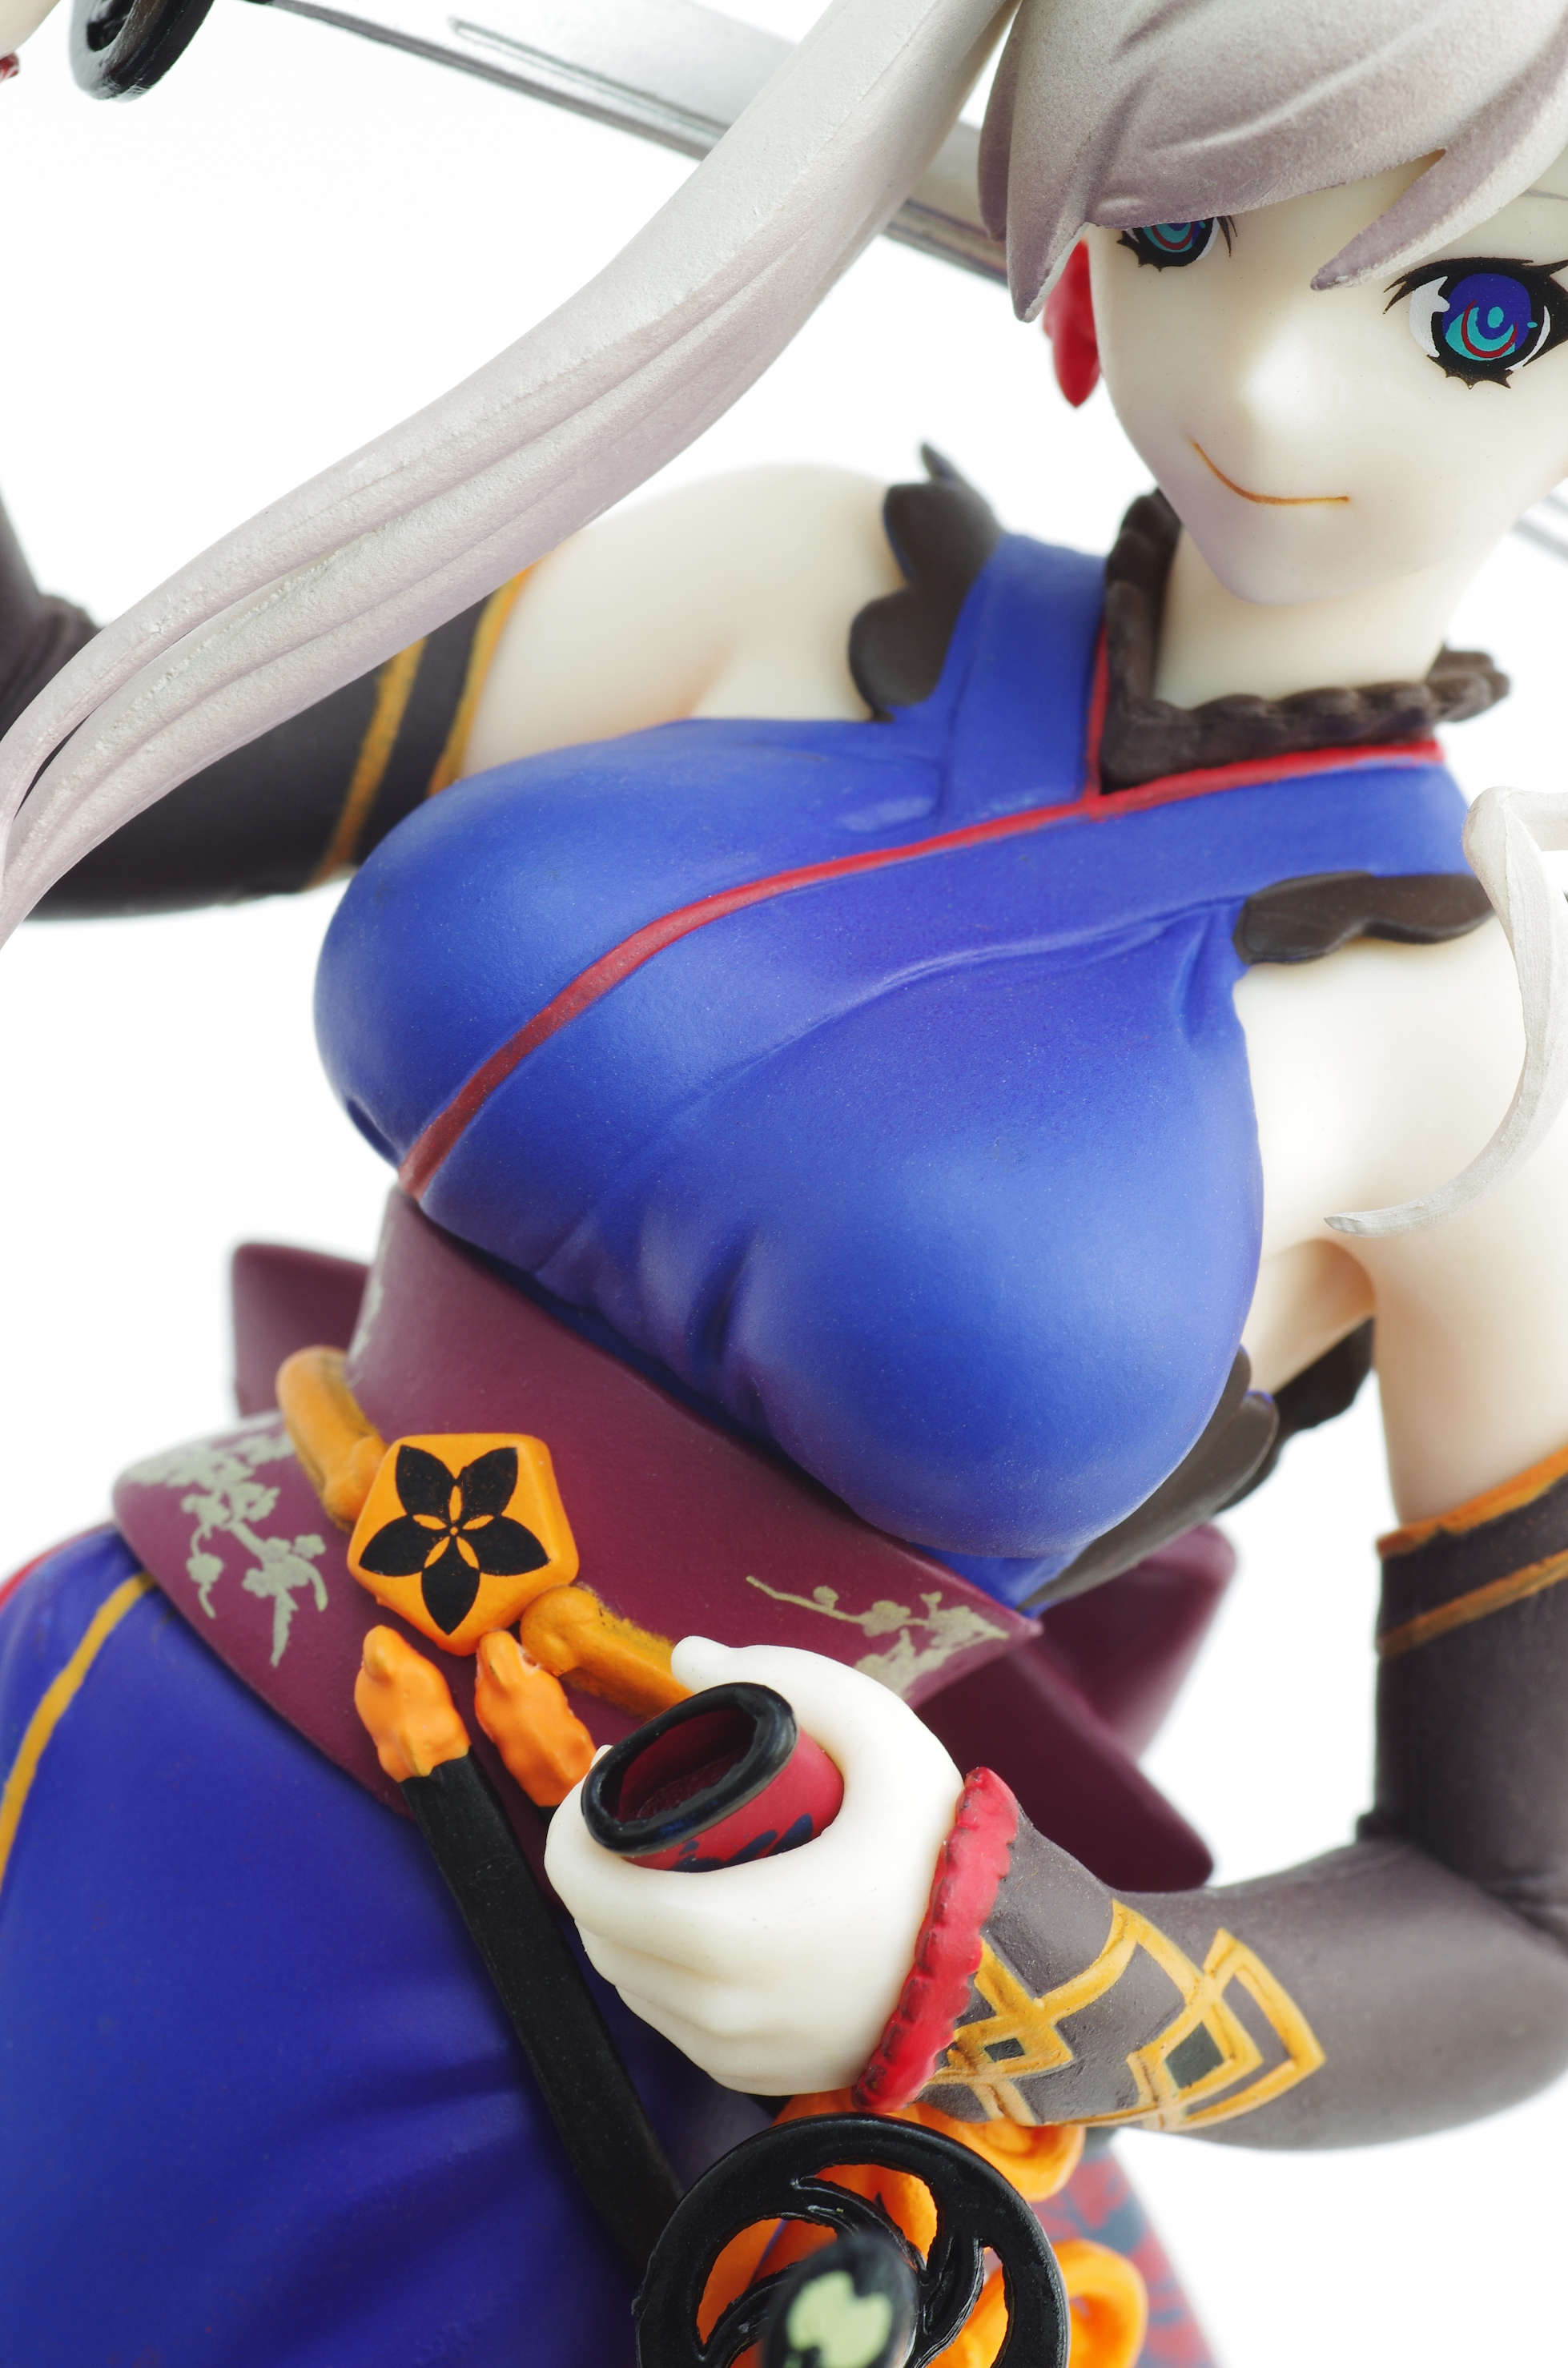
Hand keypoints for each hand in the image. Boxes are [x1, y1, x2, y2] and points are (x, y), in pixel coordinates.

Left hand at [545, 1638, 962, 2094]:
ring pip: (629, 1980)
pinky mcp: (755, 2076)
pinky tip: (697, 1911)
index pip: (583, 1884)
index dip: (571, 1820)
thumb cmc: (942, 1852)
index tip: (608, 1772)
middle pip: (596, 1932)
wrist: (1017, 1973)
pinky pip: (672, 2017)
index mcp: (724, 1935)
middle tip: (634, 1799)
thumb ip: (784, 1680)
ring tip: (662, 1849)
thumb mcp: (882, 1737)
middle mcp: (715, 2010)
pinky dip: (663, 1964)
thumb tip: (686, 1658)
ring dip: (623, 1915)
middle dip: (595, 1862)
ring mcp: (733, 2054)